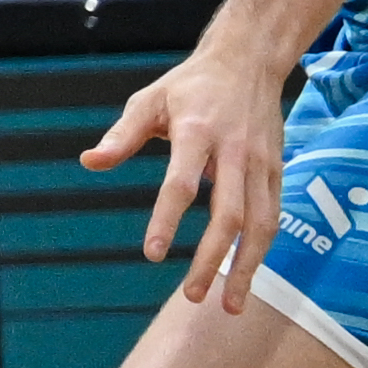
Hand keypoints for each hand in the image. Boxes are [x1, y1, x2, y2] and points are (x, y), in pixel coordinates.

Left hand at [90, 33, 296, 307]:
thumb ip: (122, 136)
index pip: (182, 185)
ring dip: (247, 267)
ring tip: (230, 304)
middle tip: (191, 294)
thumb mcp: (148, 101)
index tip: (151, 253)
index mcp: (198, 133)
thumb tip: (89, 162)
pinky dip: (261, 250)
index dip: (166, 220)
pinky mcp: (279, 172)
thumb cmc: (189, 87)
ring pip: (261, 225)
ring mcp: (262, 165)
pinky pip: (273, 218)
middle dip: (211, 259)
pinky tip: (246, 274)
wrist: (248, 63)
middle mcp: (235, 153)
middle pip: (228, 215)